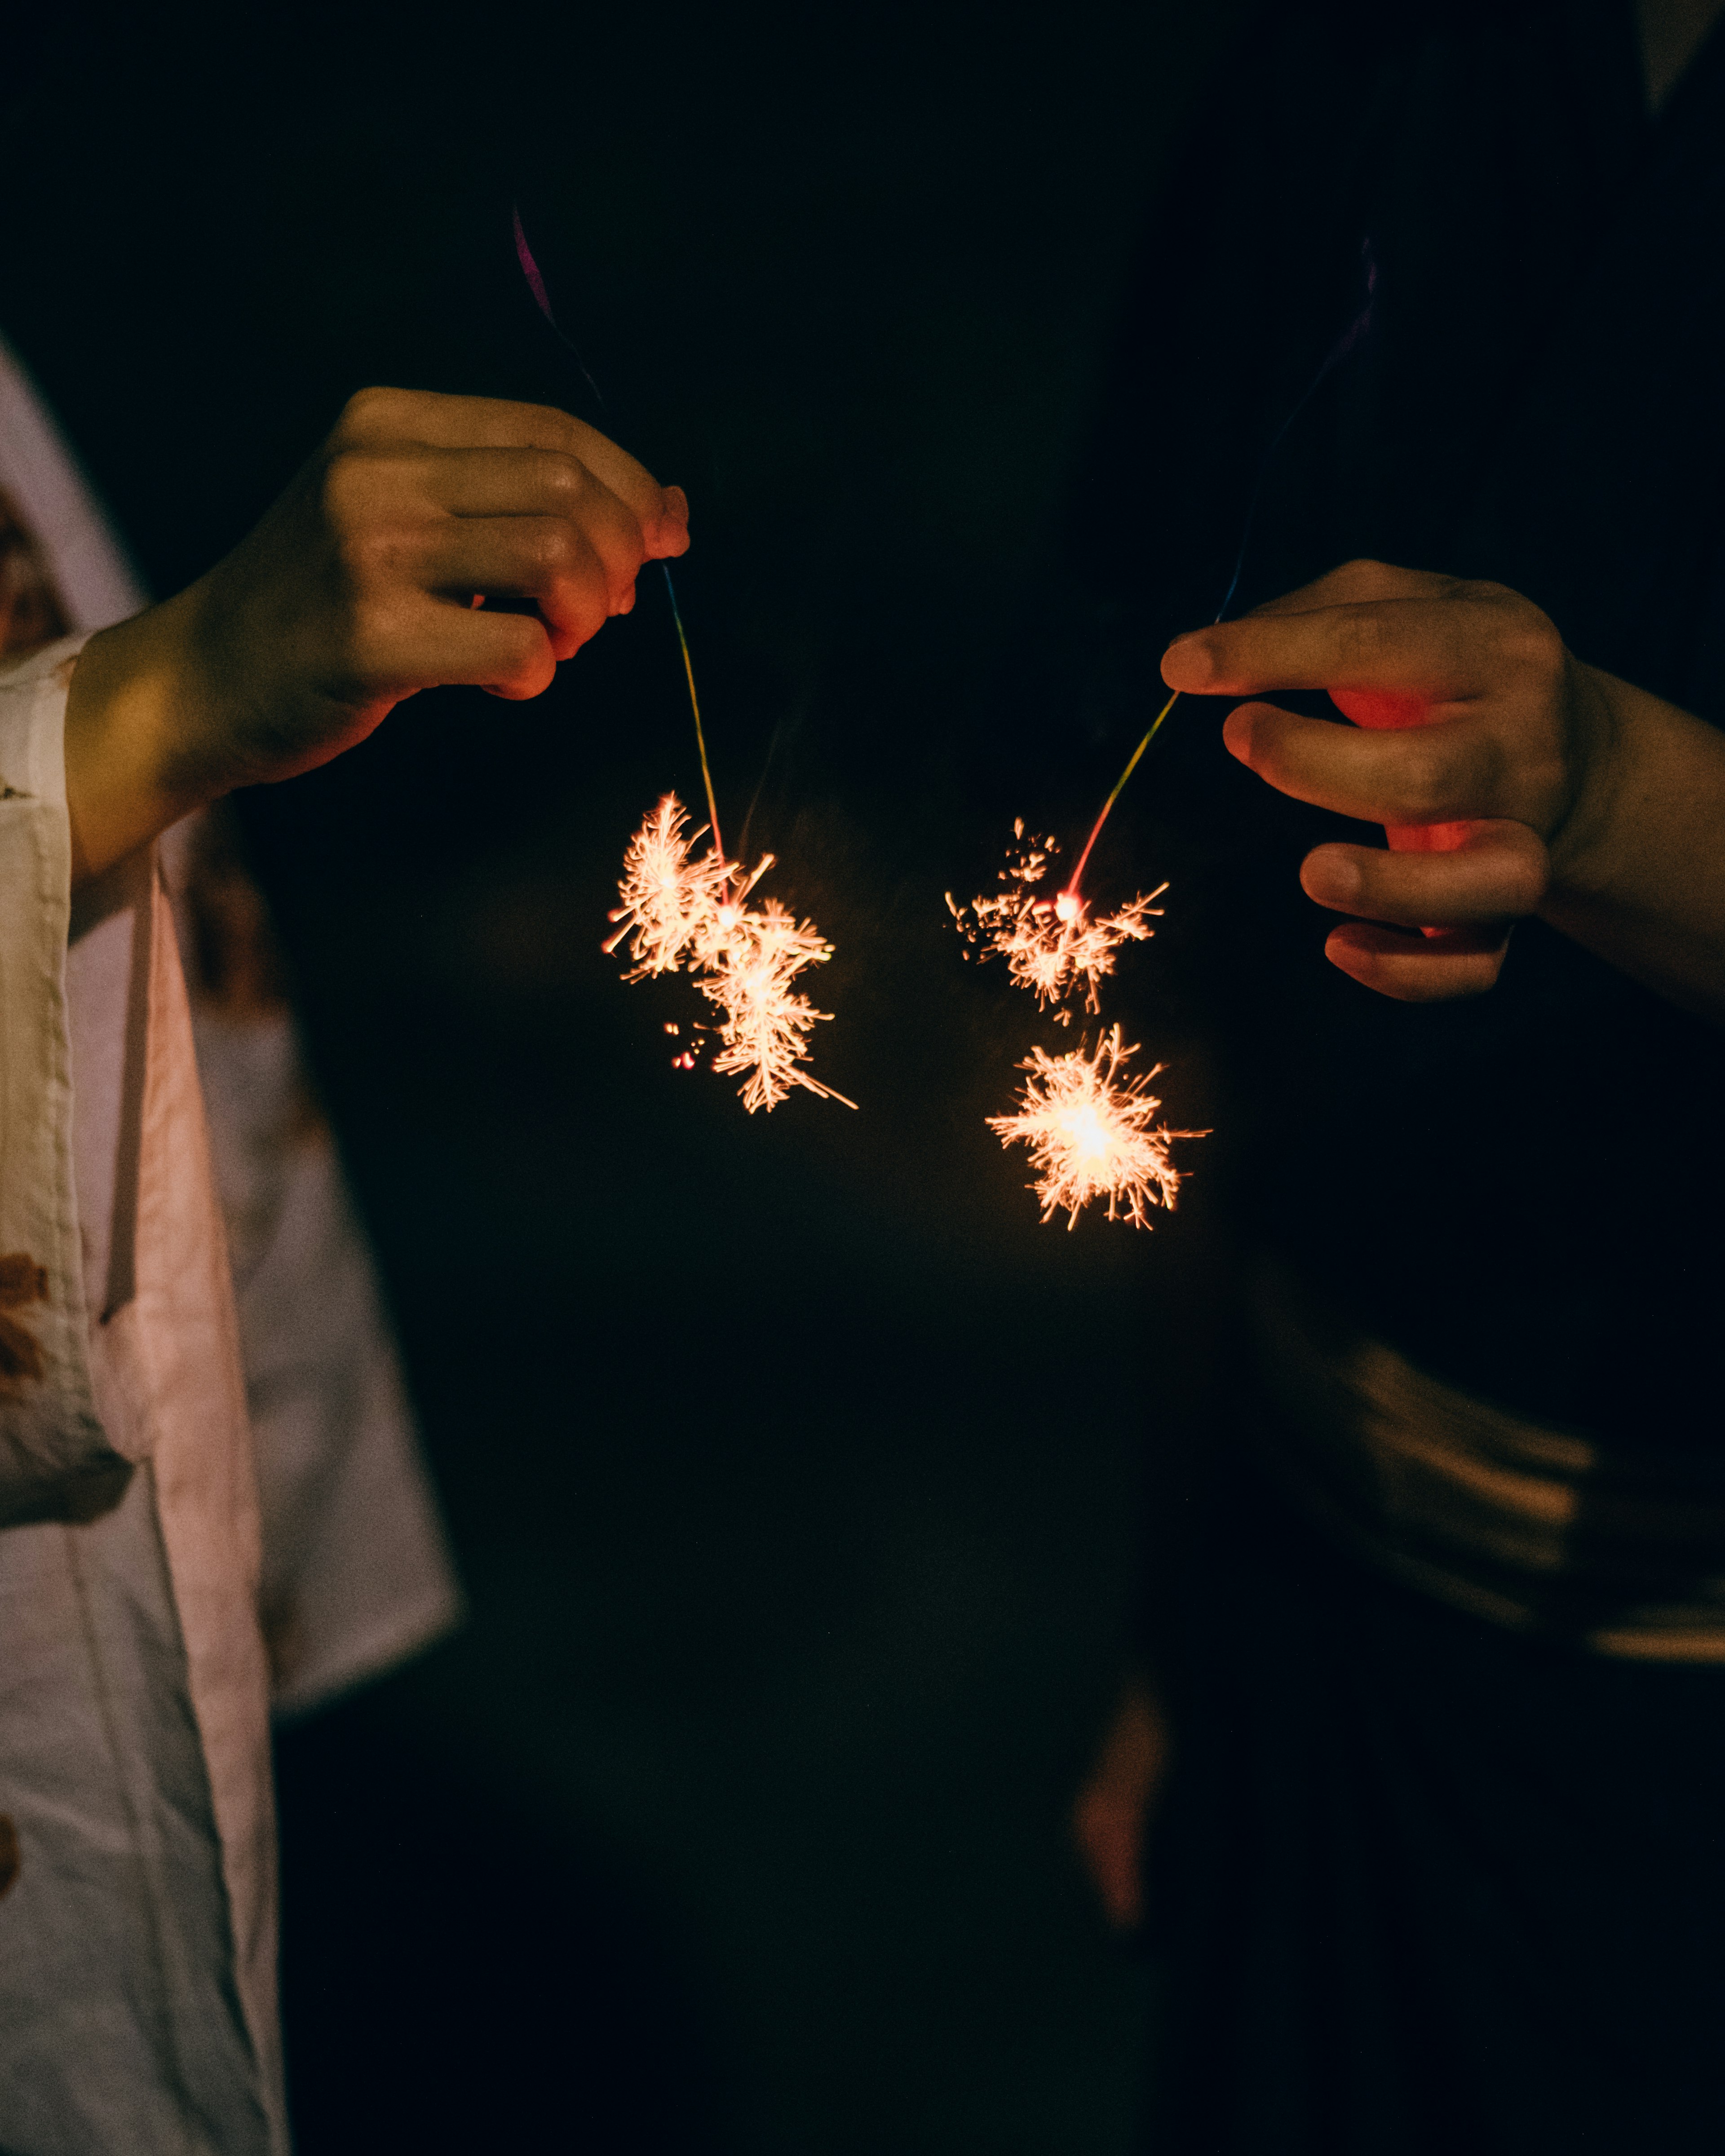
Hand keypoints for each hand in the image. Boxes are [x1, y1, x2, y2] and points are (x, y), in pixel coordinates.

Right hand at [64, 388, 689, 882]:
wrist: (205, 677)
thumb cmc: (323, 602)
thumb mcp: (395, 510)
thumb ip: (507, 498)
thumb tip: (664, 513)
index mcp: (387, 422)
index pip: (555, 431)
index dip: (631, 486)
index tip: (661, 536)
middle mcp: (376, 470)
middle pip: (569, 489)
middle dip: (619, 553)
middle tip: (601, 608)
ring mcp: (370, 552)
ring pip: (557, 554)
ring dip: (586, 610)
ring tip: (555, 640)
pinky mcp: (373, 639)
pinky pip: (519, 647)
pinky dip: (540, 672)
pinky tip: (505, 680)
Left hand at [1161, 560, 1618, 1000]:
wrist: (1579, 753)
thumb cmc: (1458, 670)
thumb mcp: (1414, 606)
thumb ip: (1320, 612)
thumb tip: (1206, 653)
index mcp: (1496, 649)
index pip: (1377, 642)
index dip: (1272, 652)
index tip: (1182, 666)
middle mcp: (1521, 747)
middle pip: (1423, 775)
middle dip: (1313, 764)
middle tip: (1242, 738)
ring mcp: (1524, 838)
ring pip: (1485, 882)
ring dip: (1390, 888)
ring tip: (1312, 871)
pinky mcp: (1507, 915)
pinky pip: (1474, 965)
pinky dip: (1406, 973)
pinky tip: (1339, 946)